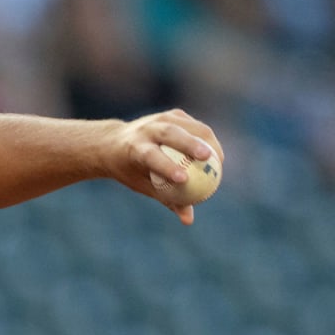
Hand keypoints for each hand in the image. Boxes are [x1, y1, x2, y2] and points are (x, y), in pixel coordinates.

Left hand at [111, 109, 224, 224]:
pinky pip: (193, 125)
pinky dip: (205, 137)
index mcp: (133, 148)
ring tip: (219, 159)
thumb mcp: (143, 186)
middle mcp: (145, 129)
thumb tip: (188, 220)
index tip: (184, 179)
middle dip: (190, 144)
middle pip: (170, 134)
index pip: (151, 155)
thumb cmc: (131, 171)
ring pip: (186, 126)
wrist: (115, 142)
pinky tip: (215, 153)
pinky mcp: (172, 114)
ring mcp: (159, 118)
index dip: (167, 166)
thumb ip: (167, 199)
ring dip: (205, 139)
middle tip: (209, 159)